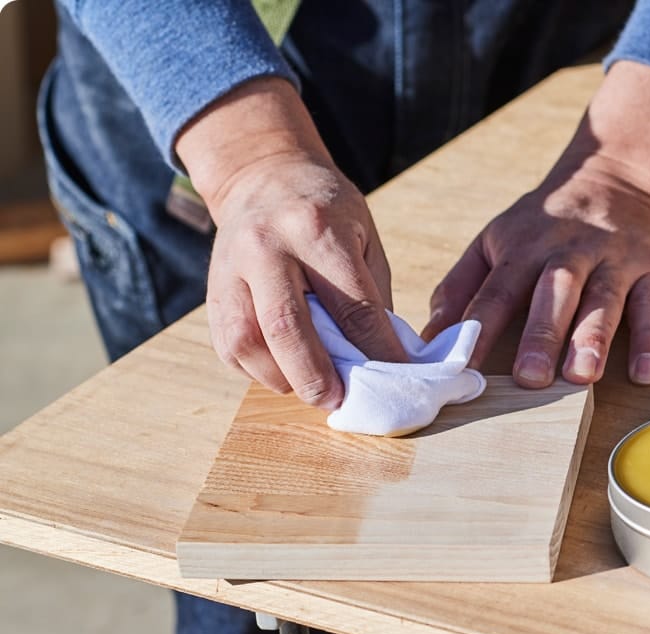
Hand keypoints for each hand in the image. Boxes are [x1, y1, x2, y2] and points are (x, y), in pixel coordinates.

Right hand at [177, 78, 404, 408]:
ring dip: (282, 378)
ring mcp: (231, 269)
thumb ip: (372, 294)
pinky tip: (284, 372)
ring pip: (248, 342)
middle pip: (287, 326)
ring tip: (312, 388)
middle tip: (338, 402)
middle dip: (316, 376)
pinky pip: (229, 346)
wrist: (261, 175)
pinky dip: (259, 370)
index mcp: (316, 229)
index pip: (352, 305)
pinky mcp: (212, 292)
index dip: (378, 351)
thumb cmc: (324, 209)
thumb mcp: (363, 235)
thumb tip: (385, 358)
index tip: (398, 378)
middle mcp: (266, 247)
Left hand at [424, 61, 649, 387]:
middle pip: (555, 292)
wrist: (616, 176)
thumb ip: (462, 286)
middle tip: (530, 377)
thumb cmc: (545, 224)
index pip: (498, 290)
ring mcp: (616, 261)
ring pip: (604, 298)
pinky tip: (646, 373)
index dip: (479, 327)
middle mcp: (570, 252)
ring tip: (583, 374)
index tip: (463, 366)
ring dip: (594, 337)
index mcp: (525, 247)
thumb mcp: (495, 240)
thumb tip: (429, 336)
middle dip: (542, 334)